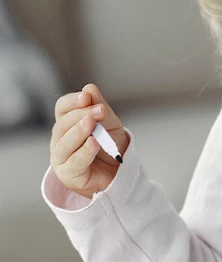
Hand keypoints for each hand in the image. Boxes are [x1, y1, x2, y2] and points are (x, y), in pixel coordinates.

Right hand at [50, 83, 129, 199]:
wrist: (121, 174)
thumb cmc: (111, 148)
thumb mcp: (110, 125)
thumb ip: (101, 108)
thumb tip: (89, 87)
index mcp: (67, 124)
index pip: (62, 108)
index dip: (72, 101)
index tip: (87, 96)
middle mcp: (60, 140)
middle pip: (63, 124)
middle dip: (81, 115)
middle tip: (99, 110)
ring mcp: (61, 157)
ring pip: (65, 142)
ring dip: (79, 131)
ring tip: (92, 123)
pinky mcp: (68, 174)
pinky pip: (74, 162)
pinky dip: (84, 151)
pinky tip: (93, 143)